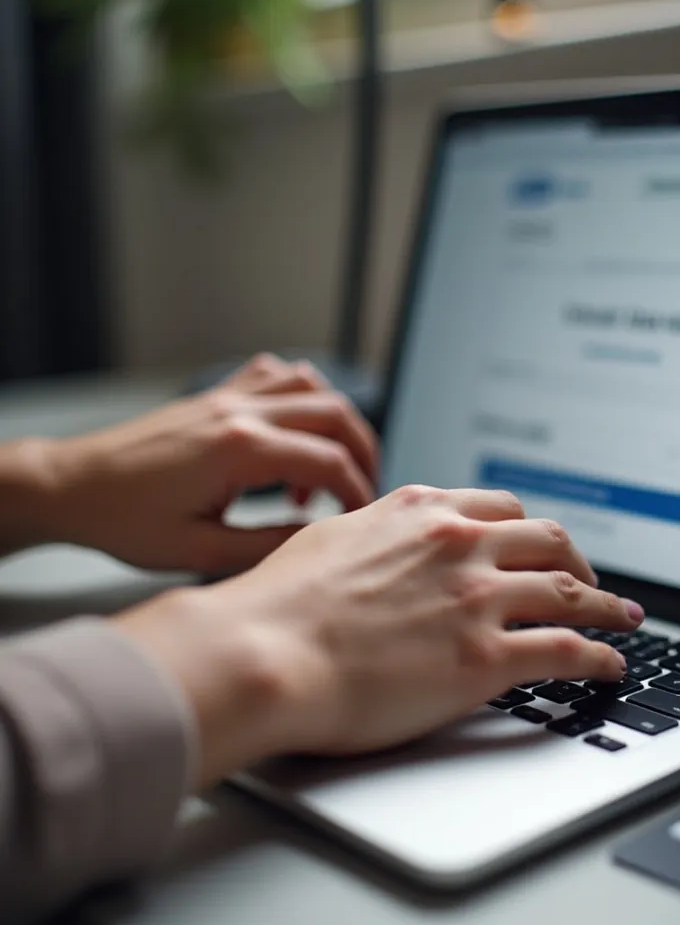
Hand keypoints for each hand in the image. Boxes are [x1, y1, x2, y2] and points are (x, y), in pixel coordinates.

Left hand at [22, 354, 378, 572]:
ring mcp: (227, 396)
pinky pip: (275, 374)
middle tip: (362, 489)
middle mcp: (241, 412)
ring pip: (311, 385)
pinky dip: (301, 394)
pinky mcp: (214, 394)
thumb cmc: (126, 522)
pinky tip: (293, 430)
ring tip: (331, 462)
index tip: (360, 518)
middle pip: (335, 413)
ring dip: (336, 421)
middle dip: (363, 451)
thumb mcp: (201, 551)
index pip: (329, 461)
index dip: (357, 492)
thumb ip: (269, 544)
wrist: (71, 487)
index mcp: (240, 450)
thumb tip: (319, 536)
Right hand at [117, 485, 640, 785]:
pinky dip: (598, 656)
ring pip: (569, 591)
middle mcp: (459, 544)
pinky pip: (565, 650)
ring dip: (606, 606)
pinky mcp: (483, 656)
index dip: (533, 532)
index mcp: (423, 511)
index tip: (544, 547)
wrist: (261, 653)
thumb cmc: (278, 603)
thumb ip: (379, 533)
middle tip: (591, 582)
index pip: (503, 510)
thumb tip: (393, 537)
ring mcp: (476, 598)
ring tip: (624, 619)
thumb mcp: (332, 539)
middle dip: (580, 562)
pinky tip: (609, 665)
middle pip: (549, 541)